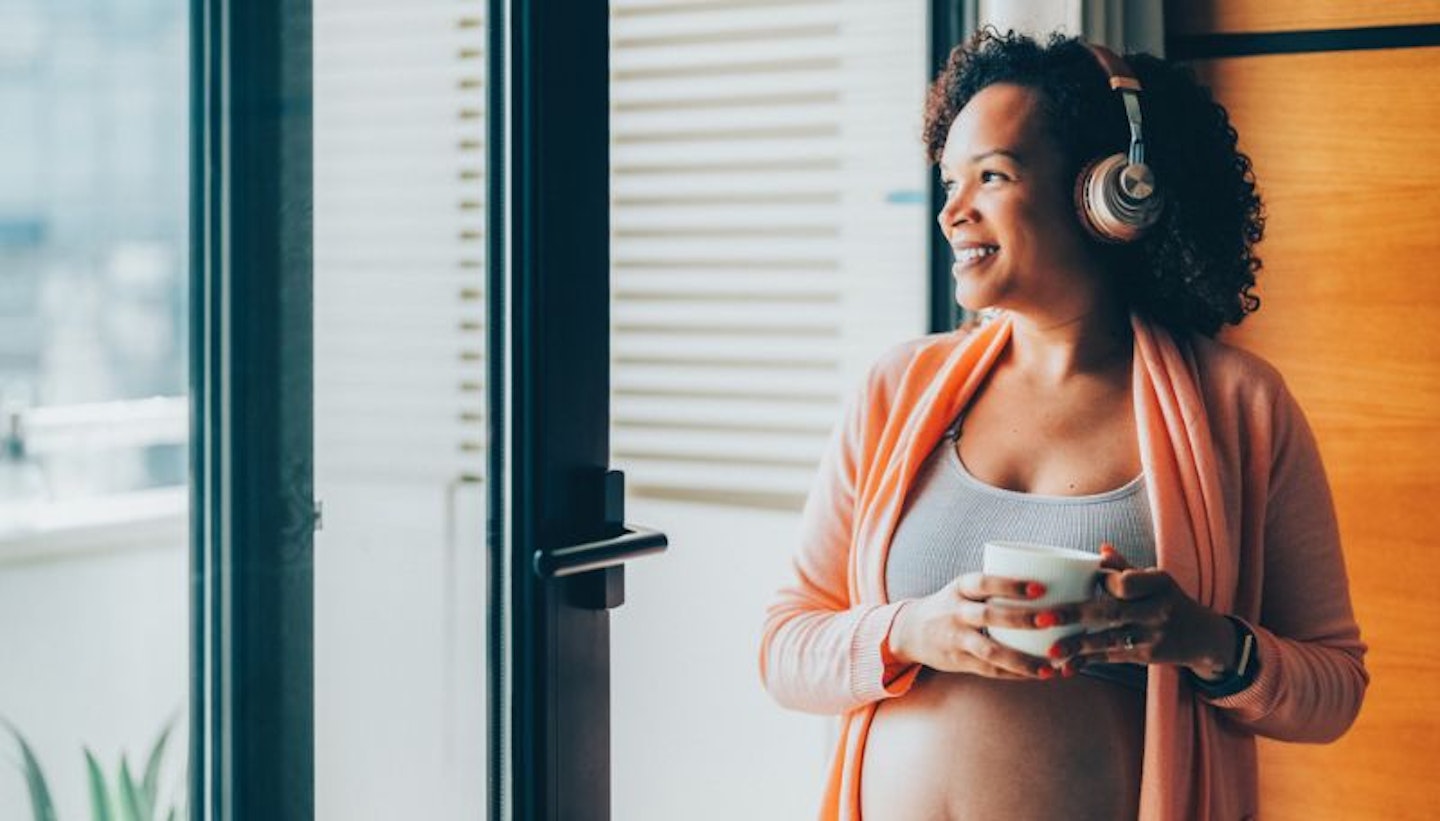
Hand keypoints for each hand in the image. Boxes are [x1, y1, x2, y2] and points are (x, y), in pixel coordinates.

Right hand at [888, 572, 1079, 680]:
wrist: (911, 631)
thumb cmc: (952, 605)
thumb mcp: (964, 589)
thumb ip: (994, 588)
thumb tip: (1050, 583)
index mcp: (959, 588)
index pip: (984, 582)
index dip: (1011, 584)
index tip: (1041, 587)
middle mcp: (955, 612)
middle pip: (990, 616)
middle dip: (1024, 618)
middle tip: (1054, 619)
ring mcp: (956, 639)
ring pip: (991, 651)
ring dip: (1023, 659)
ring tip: (1052, 664)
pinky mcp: (959, 661)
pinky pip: (990, 670)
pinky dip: (1016, 673)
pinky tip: (1039, 673)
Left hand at [1048, 544, 1235, 676]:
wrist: (1203, 636)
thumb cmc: (1168, 599)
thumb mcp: (1155, 580)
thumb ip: (1125, 567)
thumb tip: (1101, 547)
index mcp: (1159, 584)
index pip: (1126, 583)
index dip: (1104, 582)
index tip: (1086, 581)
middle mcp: (1158, 610)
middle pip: (1111, 612)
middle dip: (1074, 615)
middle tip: (1042, 618)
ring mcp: (1153, 636)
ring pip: (1109, 640)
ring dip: (1077, 645)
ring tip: (1049, 650)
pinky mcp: (1146, 657)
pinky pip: (1112, 658)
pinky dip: (1087, 661)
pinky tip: (1064, 665)